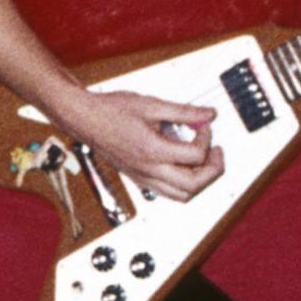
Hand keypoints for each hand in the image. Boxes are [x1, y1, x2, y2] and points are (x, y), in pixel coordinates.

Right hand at [51, 86, 224, 201]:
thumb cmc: (110, 111)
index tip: (203, 124)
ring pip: (182, 195)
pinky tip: (183, 167)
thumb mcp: (151, 105)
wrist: (84, 119)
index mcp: (153, 151)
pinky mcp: (138, 178)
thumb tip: (207, 114)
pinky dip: (182, 184)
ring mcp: (142, 177)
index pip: (195, 155)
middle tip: (216, 152)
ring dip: (199, 181)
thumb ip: (183, 112)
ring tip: (203, 163)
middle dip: (212, 169)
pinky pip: (167, 192)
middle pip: (194, 185)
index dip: (206, 137)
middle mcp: (148, 169)